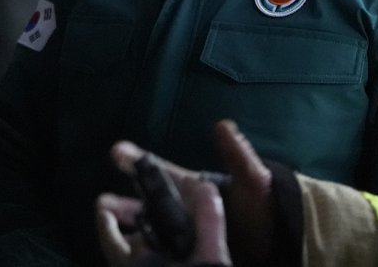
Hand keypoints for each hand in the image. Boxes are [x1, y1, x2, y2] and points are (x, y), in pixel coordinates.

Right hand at [96, 119, 276, 266]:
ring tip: (108, 230)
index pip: (160, 171)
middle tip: (102, 205)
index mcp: (193, 188)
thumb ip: (239, 156)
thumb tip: (222, 125)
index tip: (116, 150)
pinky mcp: (183, 256)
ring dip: (126, 229)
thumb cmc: (262, 210)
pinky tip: (126, 254)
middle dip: (121, 203)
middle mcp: (182, 210)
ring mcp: (181, 235)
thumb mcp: (255, 182)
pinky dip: (139, 252)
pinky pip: (156, 252)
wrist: (276, 246)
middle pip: (145, 204)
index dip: (137, 160)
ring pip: (145, 230)